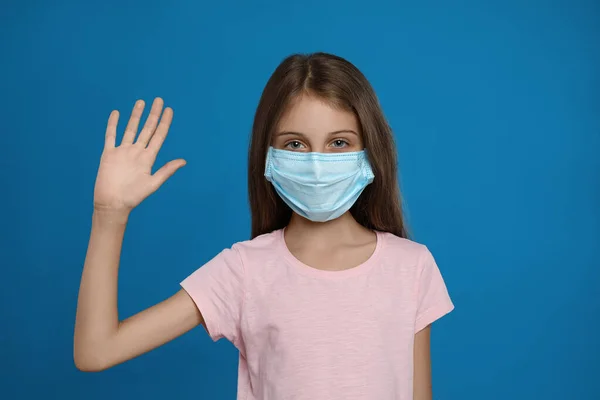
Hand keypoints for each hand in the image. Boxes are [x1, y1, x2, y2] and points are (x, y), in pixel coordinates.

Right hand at [93, 97, 185, 212]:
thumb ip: (167, 170)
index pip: (159, 136)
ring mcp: (123, 152)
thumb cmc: (133, 197)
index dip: (164, 123)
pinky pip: (111, 136)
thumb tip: (183, 161)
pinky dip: (113, 124)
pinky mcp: (109, 154)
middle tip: (159, 100)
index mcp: (148, 158)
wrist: (112, 204)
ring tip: (141, 102)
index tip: (169, 110)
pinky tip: (116, 113)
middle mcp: (136, 152)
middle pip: (147, 129)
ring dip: (136, 115)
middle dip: (153, 114)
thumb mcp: (153, 183)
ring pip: (130, 129)